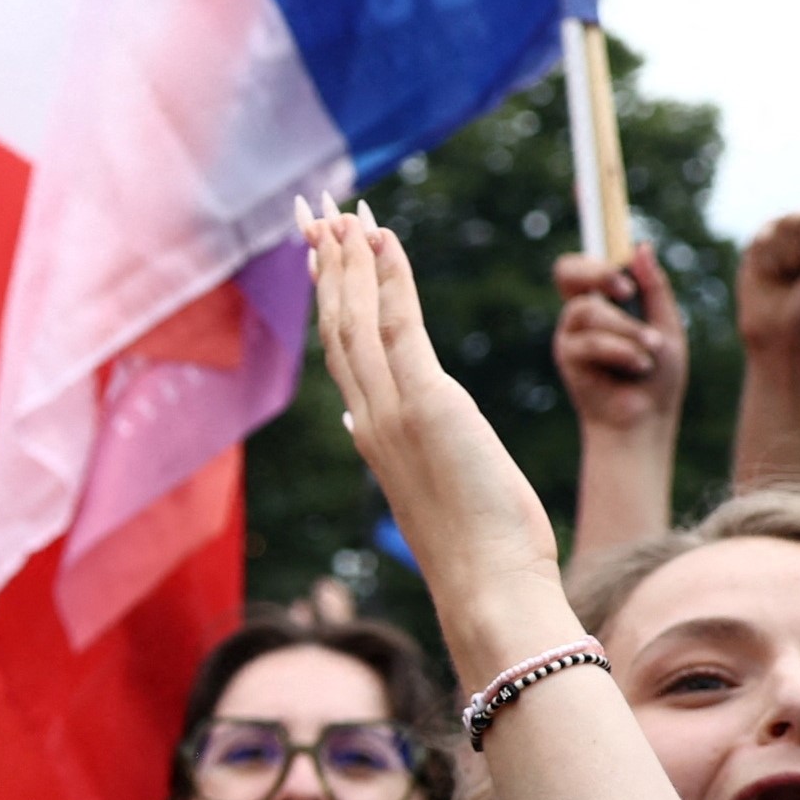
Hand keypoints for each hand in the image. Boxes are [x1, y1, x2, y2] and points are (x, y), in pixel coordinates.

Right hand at [299, 198, 562, 662]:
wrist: (486, 589)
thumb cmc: (475, 552)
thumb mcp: (428, 490)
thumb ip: (393, 449)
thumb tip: (358, 427)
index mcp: (371, 436)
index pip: (341, 352)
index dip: (328, 297)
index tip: (320, 254)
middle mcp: (370, 418)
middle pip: (334, 324)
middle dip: (323, 263)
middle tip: (313, 211)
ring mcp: (392, 410)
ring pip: (355, 318)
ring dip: (347, 258)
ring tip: (341, 210)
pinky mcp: (426, 403)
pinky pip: (398, 324)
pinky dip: (387, 277)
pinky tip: (382, 237)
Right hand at [551, 242, 685, 440]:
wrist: (646, 422)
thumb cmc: (658, 380)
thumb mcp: (666, 326)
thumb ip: (654, 289)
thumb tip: (640, 247)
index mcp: (605, 304)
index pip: (586, 265)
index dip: (597, 257)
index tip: (628, 273)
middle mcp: (582, 315)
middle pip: (566, 271)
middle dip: (596, 273)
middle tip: (625, 290)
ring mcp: (570, 335)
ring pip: (589, 310)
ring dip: (628, 330)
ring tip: (651, 352)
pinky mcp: (567, 358)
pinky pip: (591, 341)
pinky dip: (622, 352)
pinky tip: (639, 368)